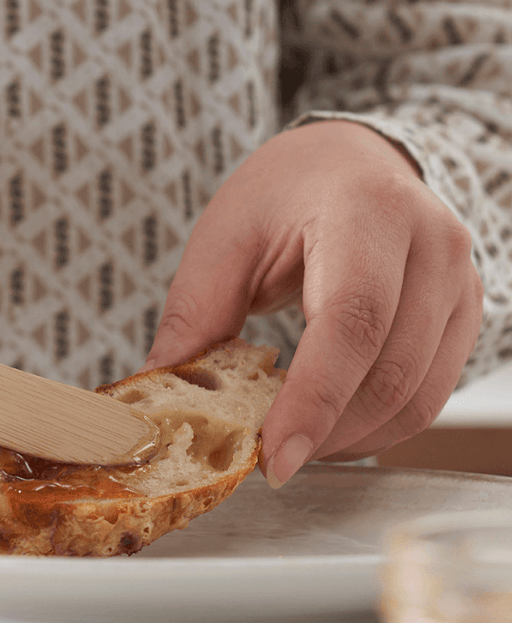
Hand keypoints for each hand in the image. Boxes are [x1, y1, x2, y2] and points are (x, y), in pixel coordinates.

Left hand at [144, 120, 483, 486]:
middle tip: (265, 459)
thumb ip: (194, 314)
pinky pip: (429, 397)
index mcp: (366, 213)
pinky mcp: (464, 316)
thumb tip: (157, 389)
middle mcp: (432, 245)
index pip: (352, 321)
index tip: (273, 458)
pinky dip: (376, 430)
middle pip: (388, 371)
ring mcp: (459, 282)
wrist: (350, 162)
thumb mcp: (223, 238)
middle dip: (323, 432)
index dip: (313, 400)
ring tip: (290, 446)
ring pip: (416, 397)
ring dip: (349, 439)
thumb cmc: (283, 194)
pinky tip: (327, 431)